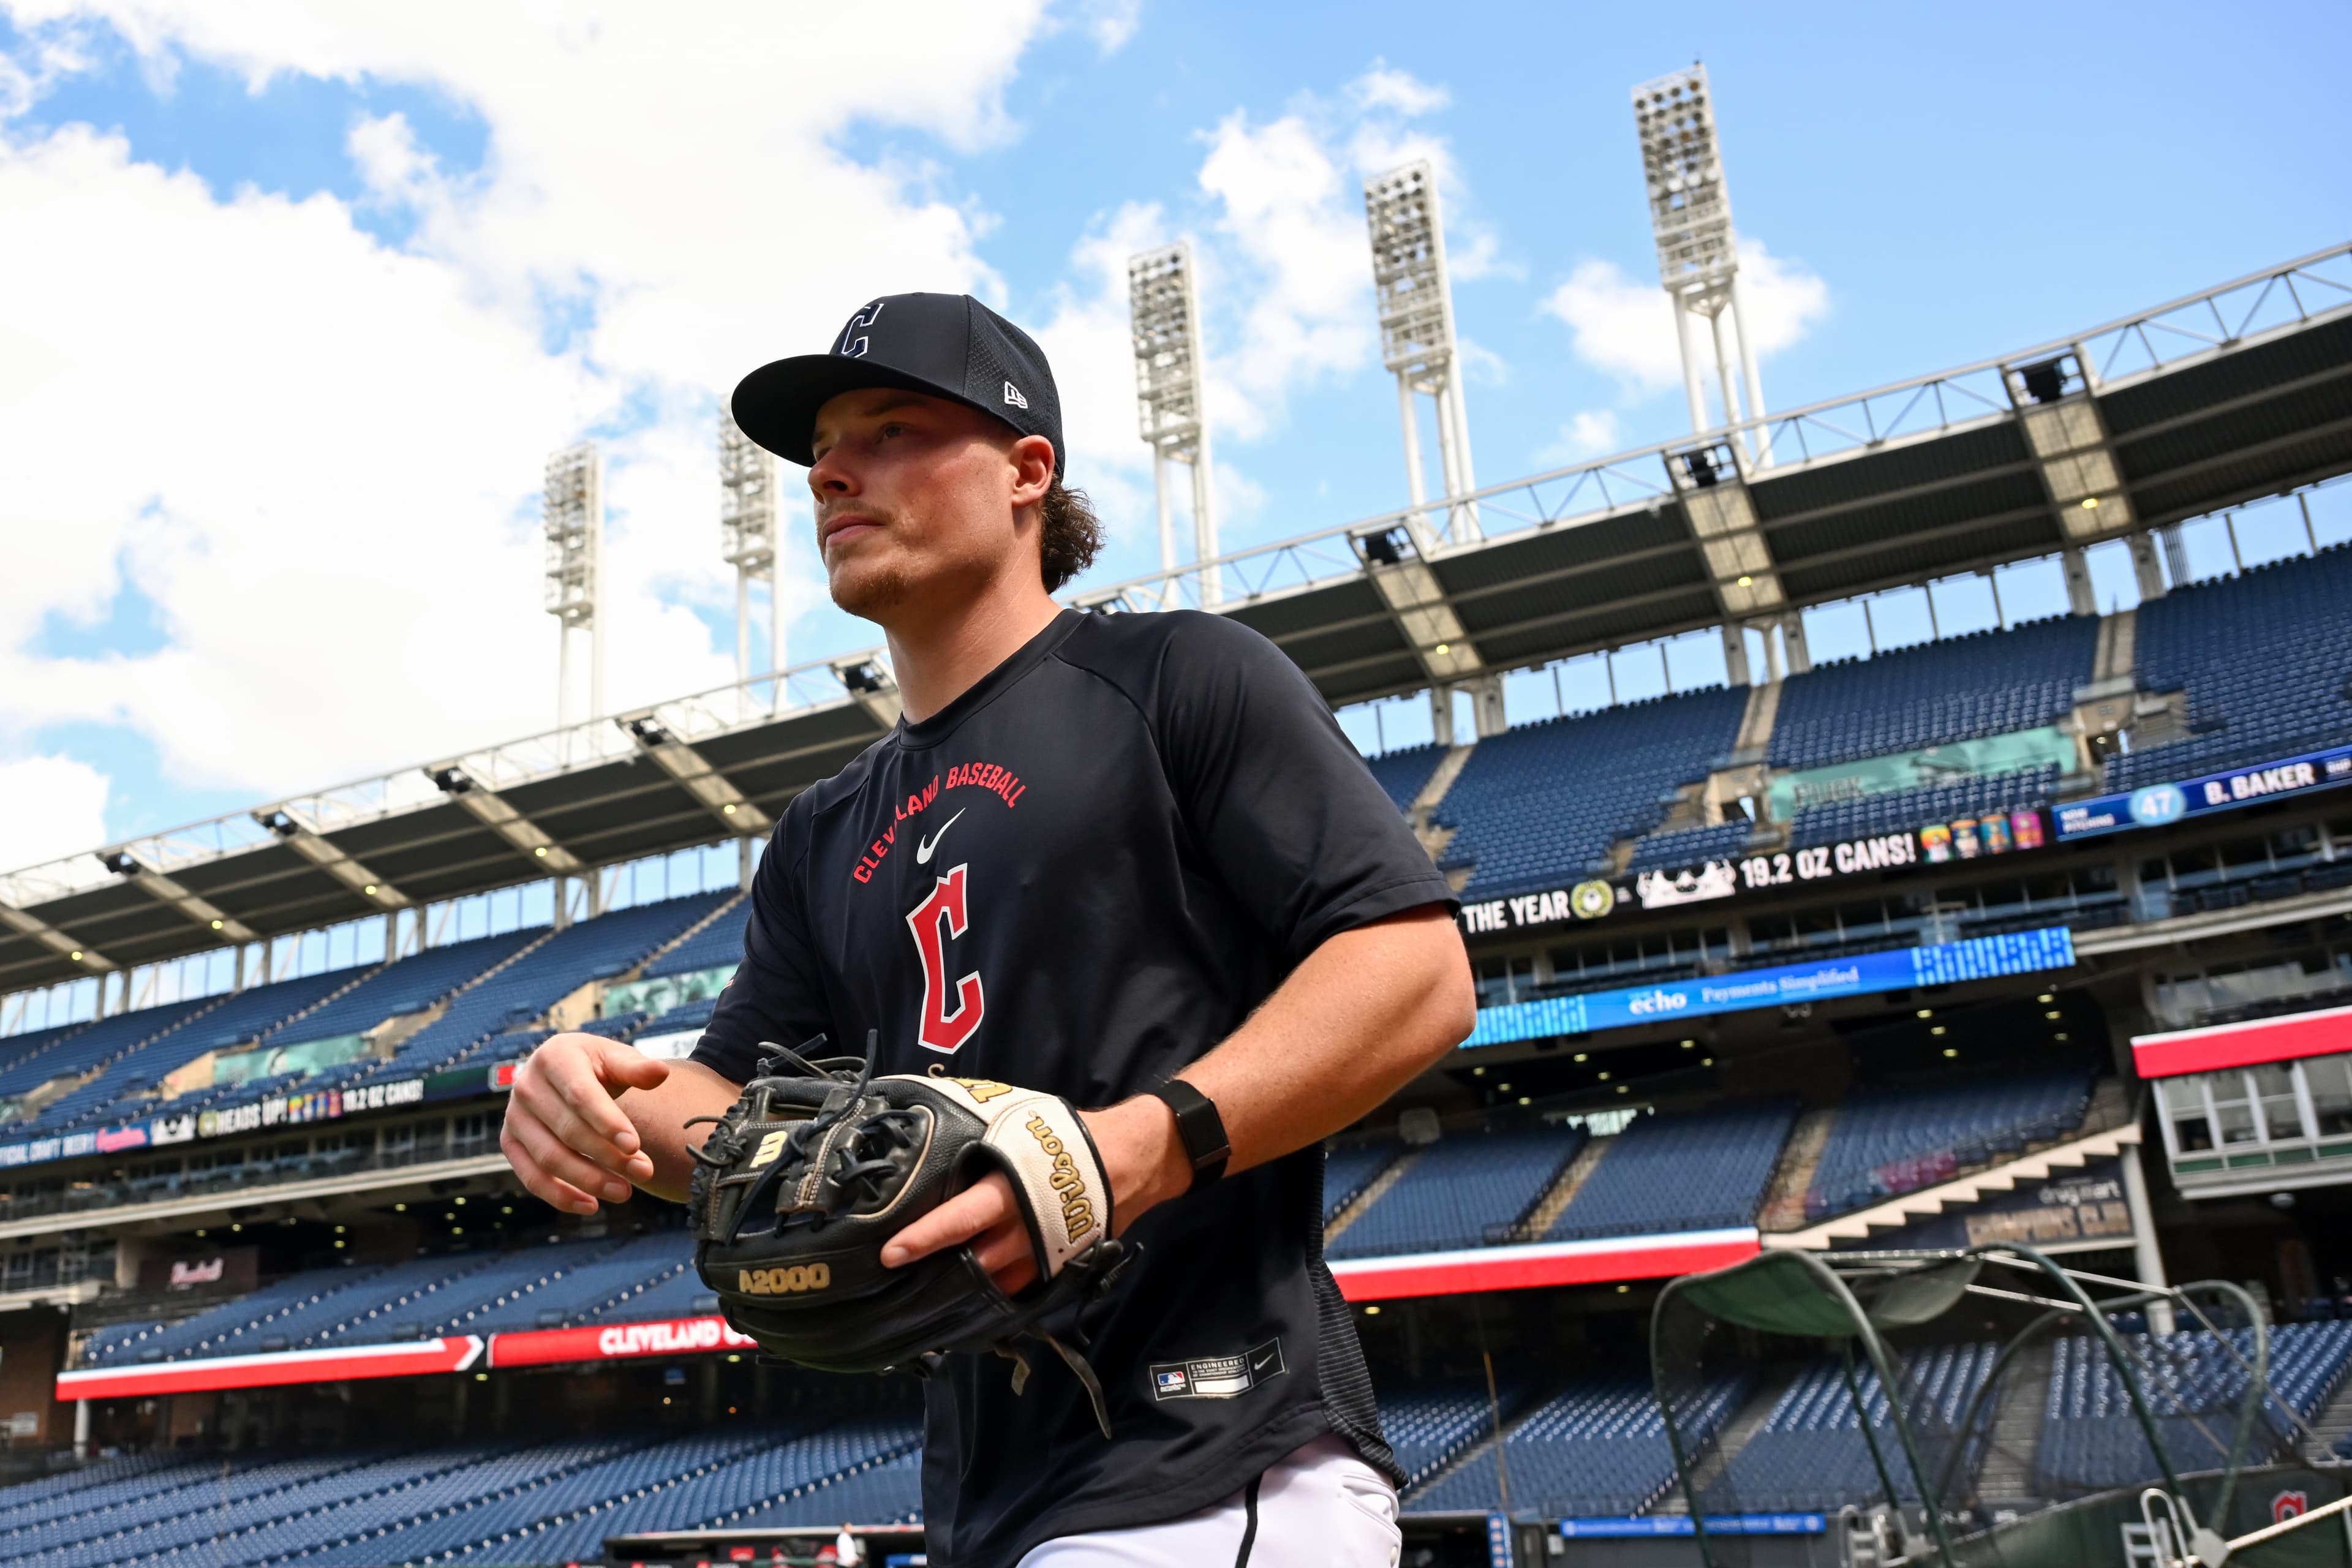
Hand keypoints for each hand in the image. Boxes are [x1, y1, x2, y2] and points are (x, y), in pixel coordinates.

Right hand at [501, 1034, 666, 1214]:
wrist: (562, 1072)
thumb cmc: (595, 1066)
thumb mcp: (615, 1058)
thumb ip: (636, 1067)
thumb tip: (660, 1071)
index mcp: (554, 1057)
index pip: (580, 1095)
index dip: (607, 1122)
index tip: (635, 1145)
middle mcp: (527, 1086)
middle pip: (568, 1130)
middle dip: (609, 1156)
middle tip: (645, 1172)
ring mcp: (514, 1117)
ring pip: (549, 1158)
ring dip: (588, 1180)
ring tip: (625, 1192)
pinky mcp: (510, 1143)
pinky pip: (531, 1177)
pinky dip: (560, 1196)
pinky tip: (591, 1205)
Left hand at [879, 1096, 1191, 1293]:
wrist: (1134, 1158)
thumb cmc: (1068, 1134)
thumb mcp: (1019, 1120)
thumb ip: (978, 1126)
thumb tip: (931, 1108)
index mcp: (1008, 1192)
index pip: (957, 1220)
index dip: (922, 1239)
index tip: (889, 1255)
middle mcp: (1023, 1231)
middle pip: (971, 1266)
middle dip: (936, 1277)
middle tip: (897, 1285)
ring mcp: (1042, 1256)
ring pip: (994, 1287)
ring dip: (962, 1292)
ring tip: (925, 1298)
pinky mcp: (1057, 1269)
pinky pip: (1019, 1291)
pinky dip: (994, 1295)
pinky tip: (970, 1299)